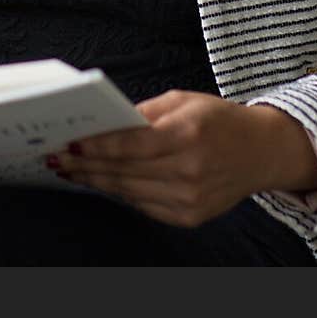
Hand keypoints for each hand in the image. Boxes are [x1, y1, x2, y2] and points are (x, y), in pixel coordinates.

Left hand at [48, 90, 316, 227]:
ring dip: (96, 180)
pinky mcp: (190, 217)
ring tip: (71, 170)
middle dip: (85, 165)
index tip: (67, 142)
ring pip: (128, 192)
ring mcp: (190, 199)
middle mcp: (189, 171)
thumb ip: (142, 113)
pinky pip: (144, 205)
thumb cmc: (216, 119)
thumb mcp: (182, 100)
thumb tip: (103, 124)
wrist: (260, 152)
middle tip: (56, 157)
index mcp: (187, 135)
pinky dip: (120, 193)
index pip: (129, 145)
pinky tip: (101, 181)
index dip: (95, 146)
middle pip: (123, 171)